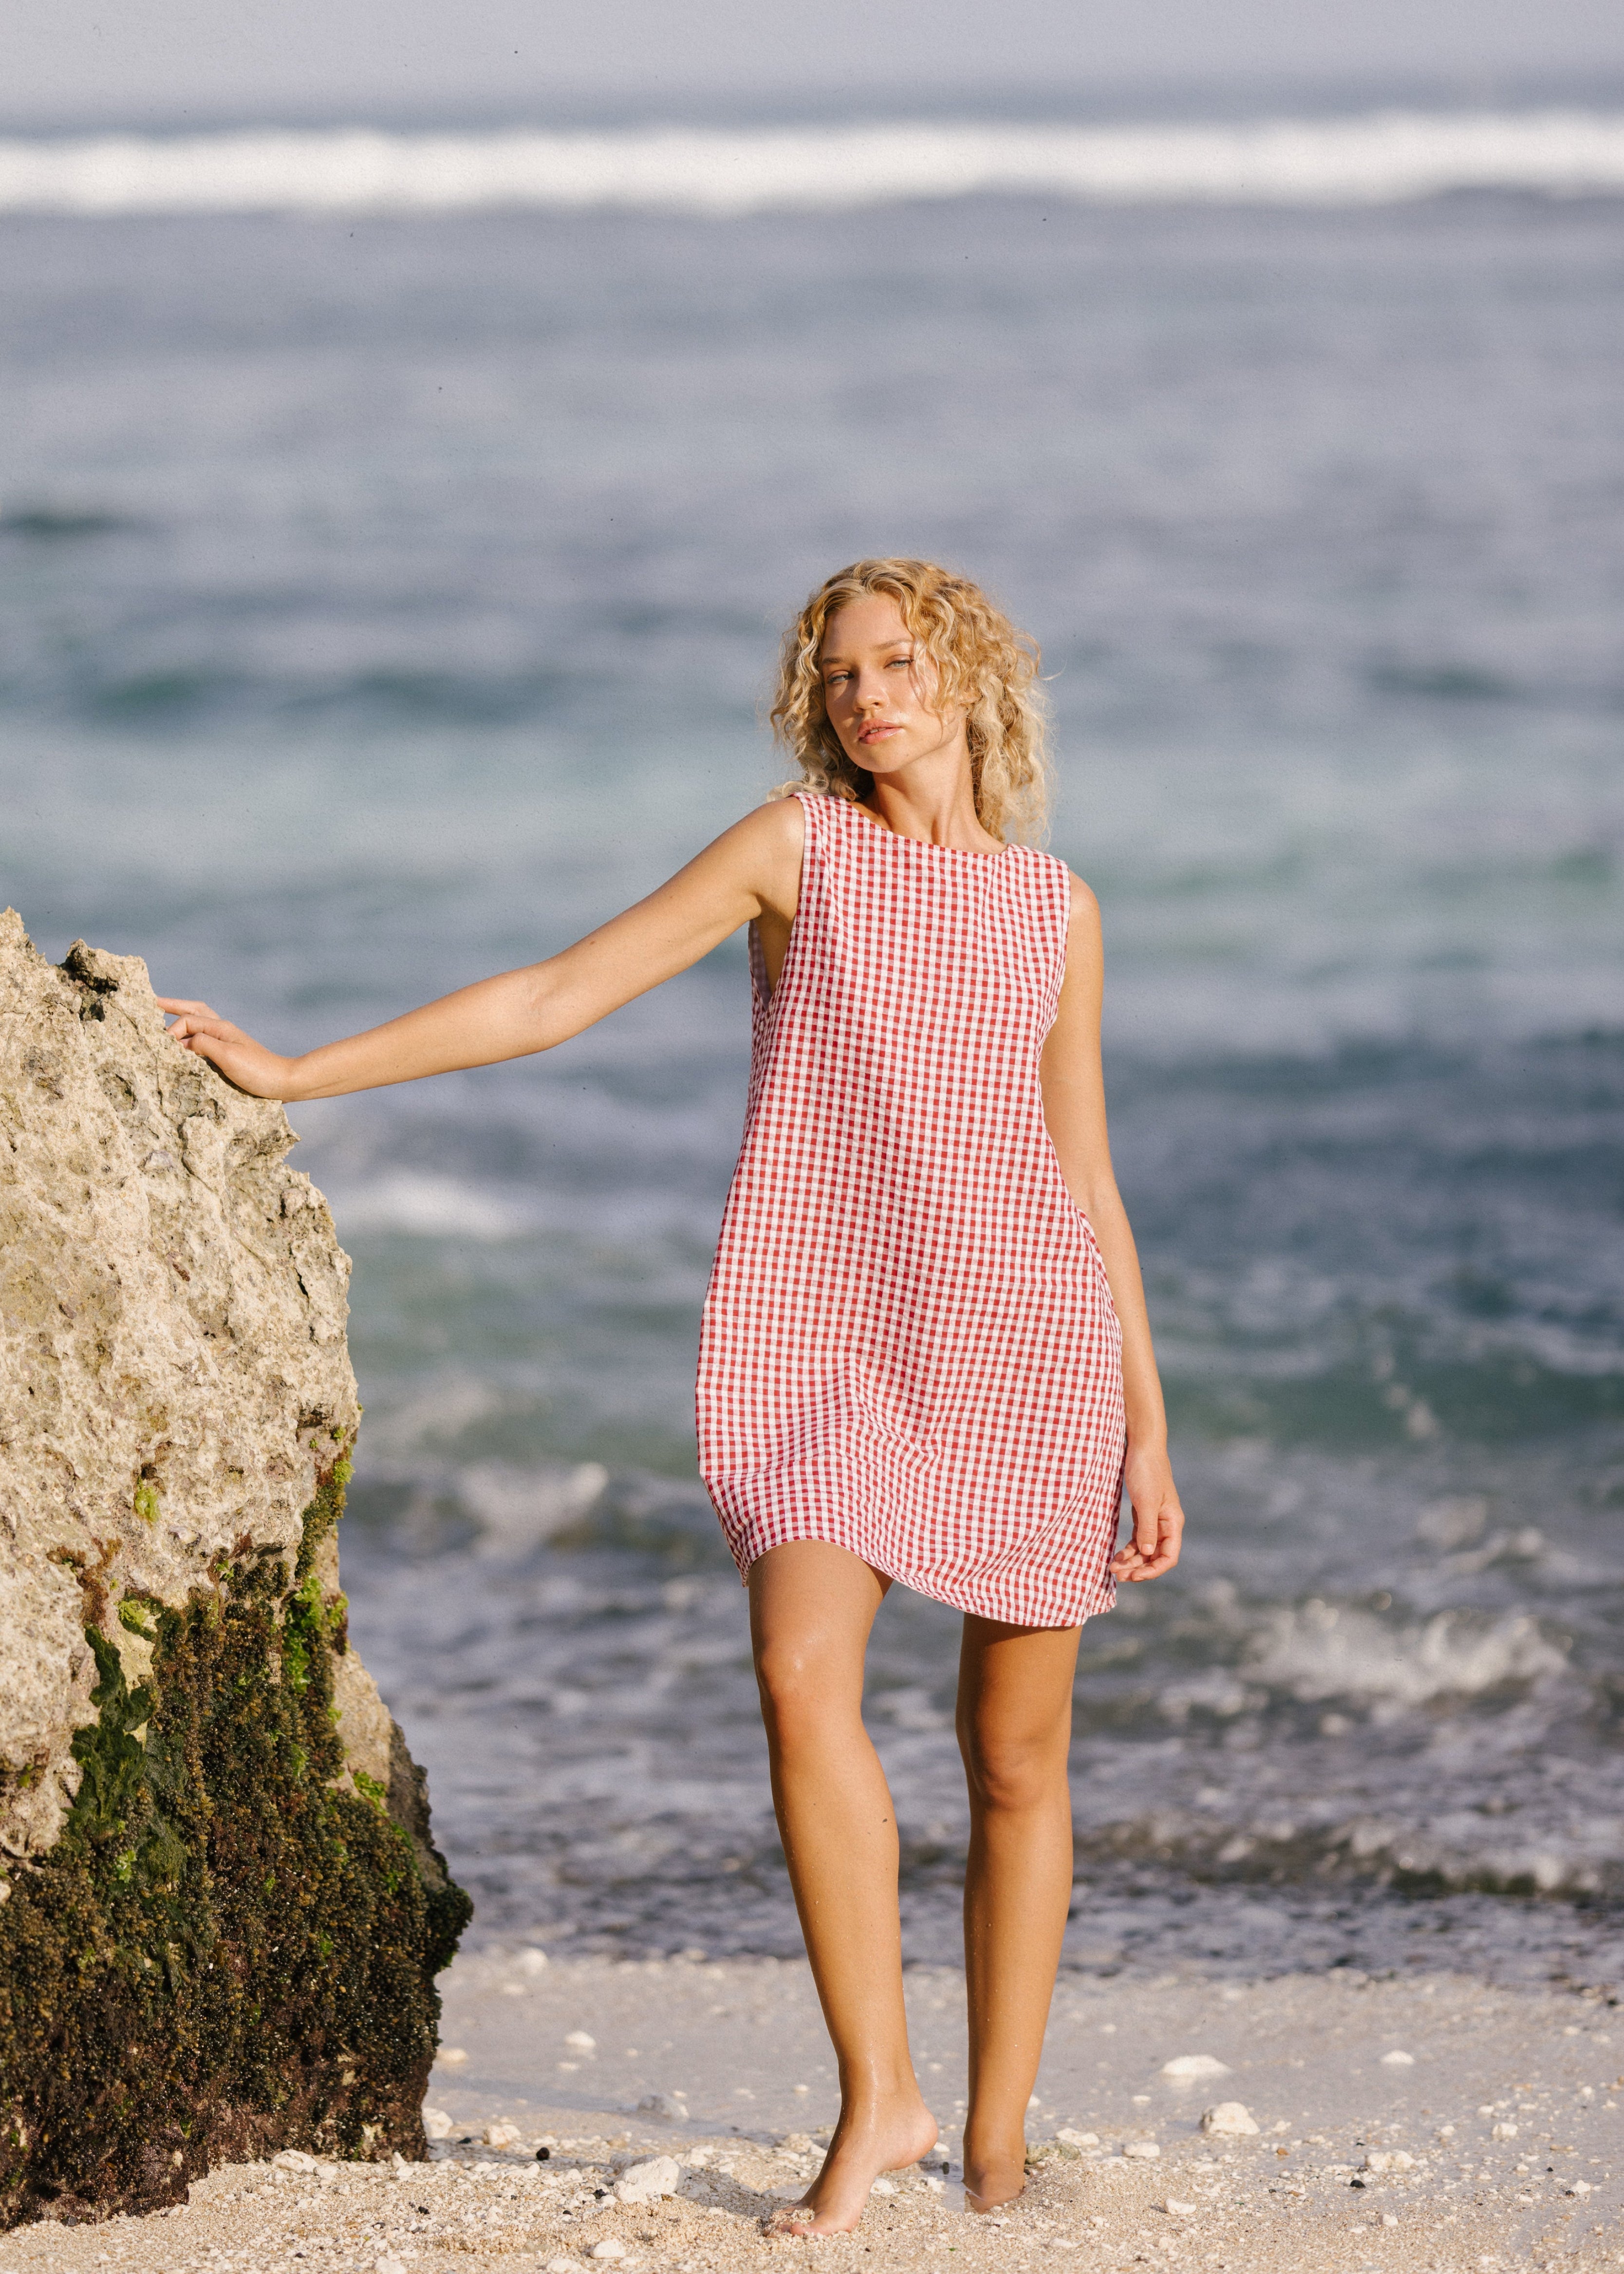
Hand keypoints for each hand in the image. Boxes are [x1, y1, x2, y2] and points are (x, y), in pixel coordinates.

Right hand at [155, 998, 300, 1099]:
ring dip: (182, 1017)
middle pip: (194, 1011)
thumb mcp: (228, 1056)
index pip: (187, 1021)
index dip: (172, 1031)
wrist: (284, 1083)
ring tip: (165, 1015)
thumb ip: (203, 1045)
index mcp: (221, 1028)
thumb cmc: (258, 1070)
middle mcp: (222, 1031)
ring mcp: (226, 1041)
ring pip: (200, 1022)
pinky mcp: (229, 1055)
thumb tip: (183, 1042)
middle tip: (153, 1003)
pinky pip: (205, 1039)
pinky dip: (191, 1035)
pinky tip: (185, 1044)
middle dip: (173, 1006)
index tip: (162, 1047)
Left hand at [1109, 1444, 1184, 1582]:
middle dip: (1138, 1568)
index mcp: (1173, 1523)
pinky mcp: (1143, 1514)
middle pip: (1155, 1557)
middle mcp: (1166, 1525)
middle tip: (1117, 1575)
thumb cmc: (1146, 1471)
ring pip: (1145, 1549)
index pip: (1168, 1557)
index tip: (1134, 1576)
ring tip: (1113, 1568)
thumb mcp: (1146, 1501)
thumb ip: (1148, 1528)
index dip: (1153, 1570)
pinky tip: (1117, 1556)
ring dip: (1131, 1561)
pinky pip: (1138, 1539)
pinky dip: (1128, 1549)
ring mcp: (1155, 1520)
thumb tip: (1148, 1553)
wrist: (1141, 1447)